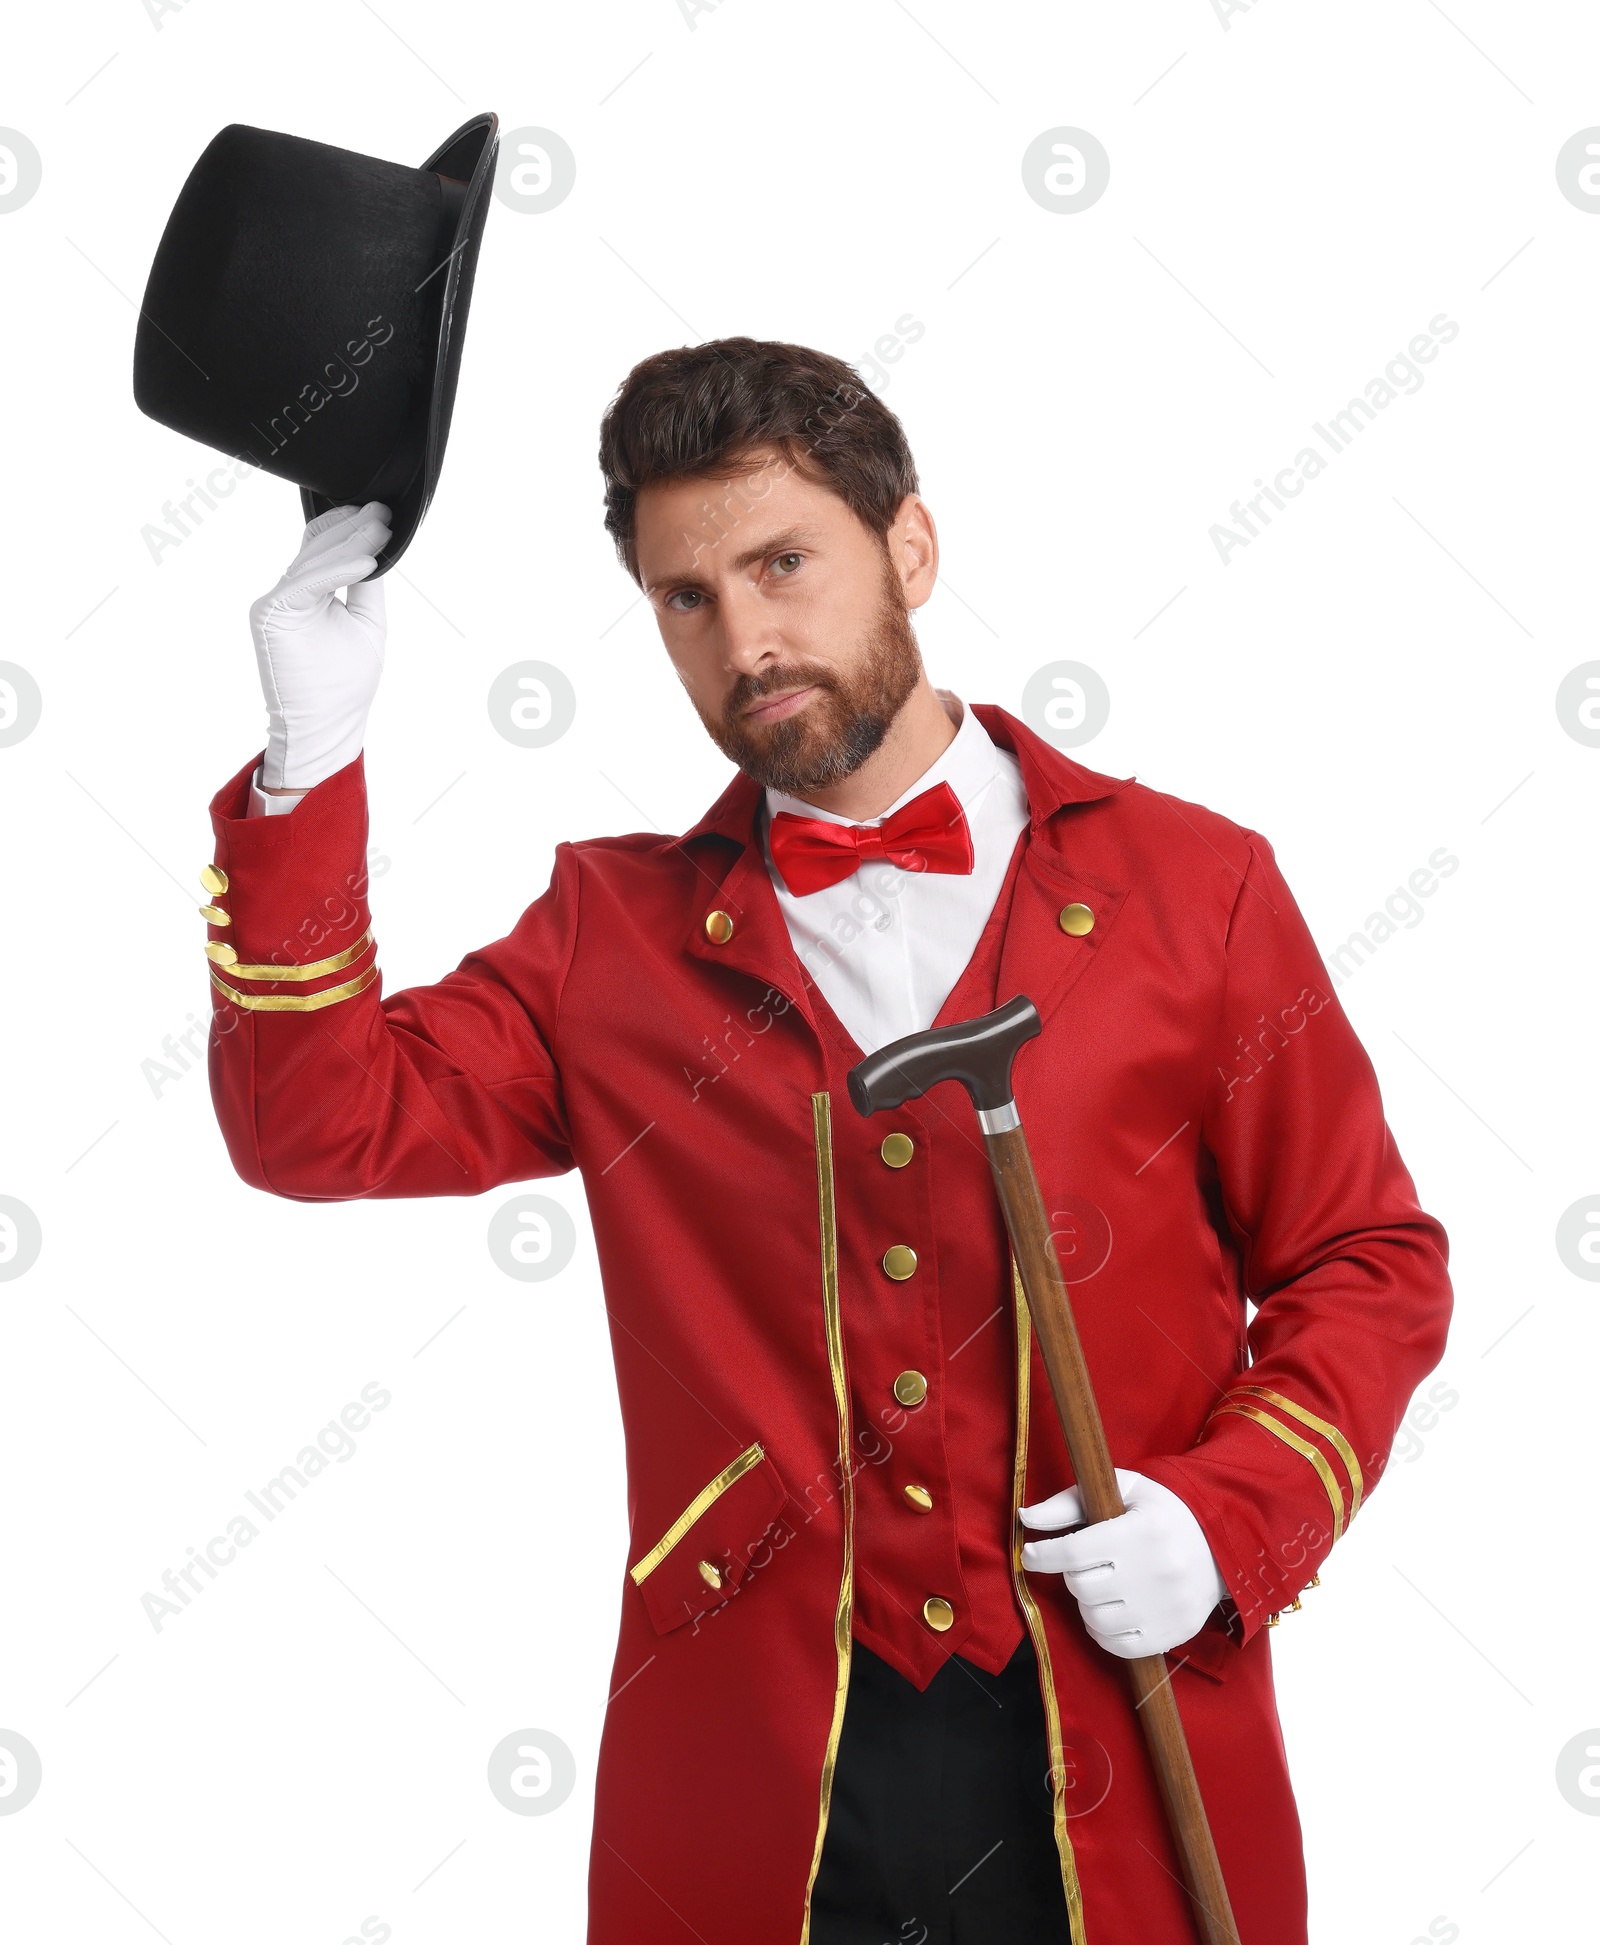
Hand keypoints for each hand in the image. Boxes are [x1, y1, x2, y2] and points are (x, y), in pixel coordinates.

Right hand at [250, 502, 389, 791]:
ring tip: (379, 531)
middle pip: (318, 547)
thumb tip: (376, 547)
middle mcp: (288, 594)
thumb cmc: (345, 684)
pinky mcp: (270, 614)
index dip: (348, 526)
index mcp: (308, 595)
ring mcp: (276, 602)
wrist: (326, 726)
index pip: (323, 547)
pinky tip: (366, 563)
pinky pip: (307, 583)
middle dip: (353, 528)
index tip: (381, 513)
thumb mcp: (366, 623)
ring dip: (350, 543)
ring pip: (313, 561)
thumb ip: (365, 586)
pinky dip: (337, 571)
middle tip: (383, 512)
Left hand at [1019, 1468, 1227, 1659]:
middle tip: (1083, 1564)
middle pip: (1082, 1587)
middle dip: (1072, 1575)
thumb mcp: (1123, 1490)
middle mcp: (1156, 1572)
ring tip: (1100, 1585)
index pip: (1075, 1551)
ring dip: (1086, 1603)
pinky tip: (1110, 1610)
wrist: (1221, 1546)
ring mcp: (1166, 1608)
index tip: (1032, 1554)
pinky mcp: (1173, 1634)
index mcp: (1142, 1530)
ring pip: (1095, 1618)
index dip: (1044, 1555)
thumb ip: (1070, 1502)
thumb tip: (1026, 1518)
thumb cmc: (1162, 1513)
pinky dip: (1102, 1630)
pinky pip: (1116, 1646)